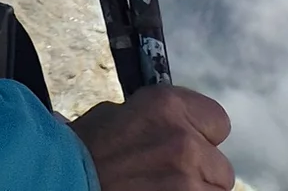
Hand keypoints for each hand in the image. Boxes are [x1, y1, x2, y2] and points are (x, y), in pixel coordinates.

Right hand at [76, 88, 231, 190]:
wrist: (66, 179)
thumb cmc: (87, 149)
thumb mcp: (120, 115)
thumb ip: (159, 121)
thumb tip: (180, 129)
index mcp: (168, 105)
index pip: (218, 121)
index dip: (203, 135)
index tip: (189, 144)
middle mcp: (185, 141)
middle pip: (221, 167)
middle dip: (200, 174)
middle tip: (170, 177)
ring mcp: (189, 182)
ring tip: (164, 189)